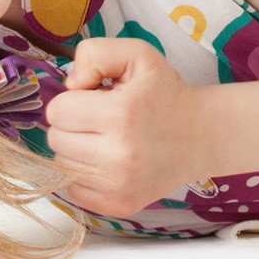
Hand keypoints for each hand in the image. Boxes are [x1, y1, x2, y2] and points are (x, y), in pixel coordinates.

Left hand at [45, 38, 205, 215]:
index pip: (57, 111)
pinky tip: (106, 162)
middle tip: (100, 121)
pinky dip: (83, 175)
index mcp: (120, 115)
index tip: (95, 100)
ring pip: (61, 165)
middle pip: (56, 139)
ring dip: (76, 151)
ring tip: (104, 141)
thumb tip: (69, 84)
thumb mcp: (137, 55)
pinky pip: (73, 190)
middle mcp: (119, 155)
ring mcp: (118, 186)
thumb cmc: (165, 93)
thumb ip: (95, 53)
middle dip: (72, 126)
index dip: (72, 101)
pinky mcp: (118, 205)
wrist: (202, 136)